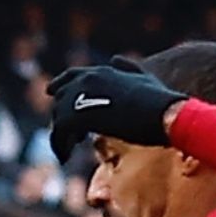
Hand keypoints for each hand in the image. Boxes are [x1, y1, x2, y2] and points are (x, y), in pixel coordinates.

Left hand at [46, 56, 187, 160]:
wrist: (164, 115)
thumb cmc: (159, 100)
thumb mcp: (144, 77)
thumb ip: (128, 68)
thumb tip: (115, 59)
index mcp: (101, 71)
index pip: (71, 75)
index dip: (60, 85)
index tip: (51, 92)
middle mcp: (87, 80)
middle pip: (61, 99)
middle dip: (63, 116)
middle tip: (75, 137)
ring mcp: (81, 96)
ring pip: (58, 117)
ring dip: (61, 135)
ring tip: (70, 150)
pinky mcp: (77, 116)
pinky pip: (58, 133)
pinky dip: (59, 146)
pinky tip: (65, 157)